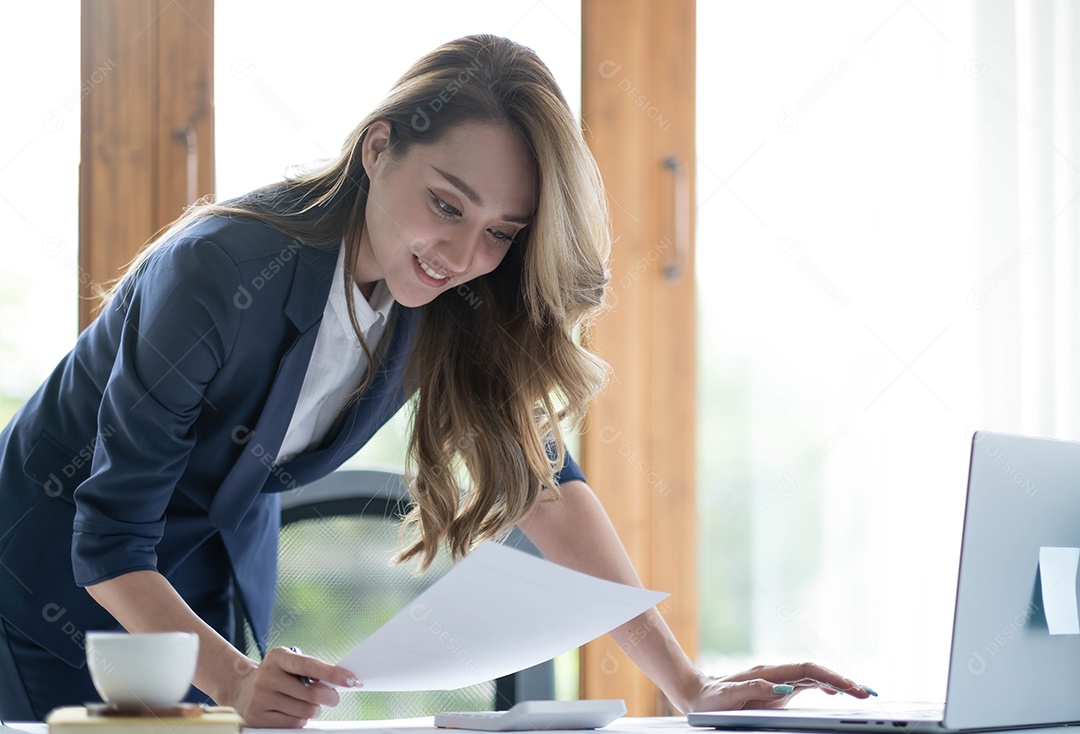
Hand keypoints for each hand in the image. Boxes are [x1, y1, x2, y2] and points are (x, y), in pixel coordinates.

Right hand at [231, 646, 360, 727]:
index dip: (333, 674)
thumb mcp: (288, 663)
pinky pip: (293, 724)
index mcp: (278, 657)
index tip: (352, 680)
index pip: (310, 665)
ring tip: (309, 704)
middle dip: (329, 697)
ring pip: (304, 712)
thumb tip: (340, 681)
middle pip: (311, 694)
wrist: (242, 688)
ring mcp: (260, 698)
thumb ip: (310, 669)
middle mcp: (266, 676)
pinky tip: (294, 712)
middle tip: (333, 698)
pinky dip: (300, 720)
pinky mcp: (256, 717)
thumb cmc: (276, 674)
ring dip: (314, 710)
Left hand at [681, 662, 873, 711]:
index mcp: (768, 674)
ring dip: (837, 684)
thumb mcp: (728, 697)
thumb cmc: (712, 699)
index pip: (807, 671)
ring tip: (860, 693)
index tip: (850, 687)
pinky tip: (834, 694)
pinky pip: (805, 685)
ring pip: (813, 678)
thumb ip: (753, 690)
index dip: (830, 677)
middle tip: (867, 692)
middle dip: (842, 681)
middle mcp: (776, 674)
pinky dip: (823, 688)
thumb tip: (783, 689)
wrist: (697, 694)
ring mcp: (778, 681)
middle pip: (816, 673)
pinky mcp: (776, 690)